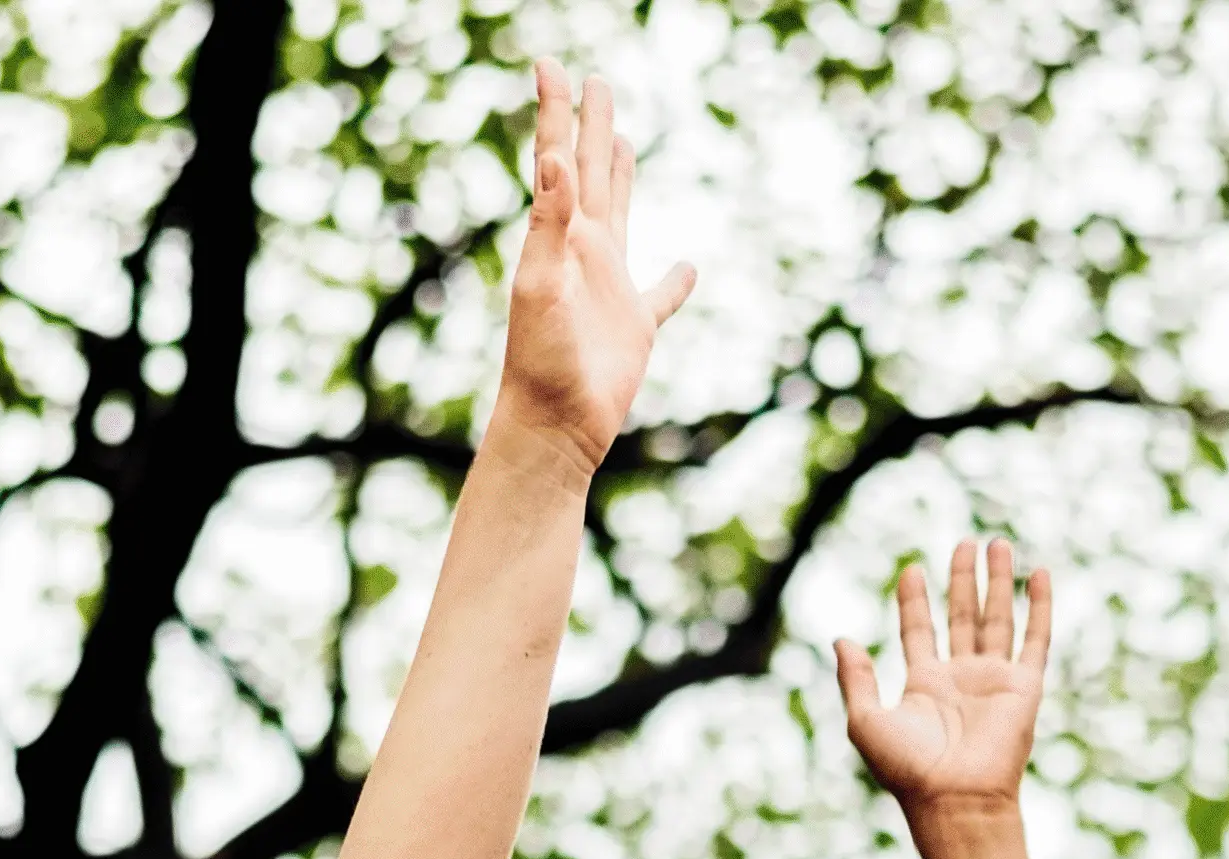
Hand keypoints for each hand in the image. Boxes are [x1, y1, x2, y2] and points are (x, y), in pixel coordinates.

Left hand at [492, 62, 693, 486]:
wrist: (552, 426)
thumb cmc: (540, 362)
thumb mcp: (540, 284)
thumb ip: (548, 222)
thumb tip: (554, 157)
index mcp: (560, 236)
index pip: (557, 158)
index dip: (556, 110)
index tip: (548, 62)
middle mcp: (583, 253)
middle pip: (592, 172)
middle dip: (592, 125)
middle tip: (596, 82)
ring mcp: (609, 288)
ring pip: (620, 214)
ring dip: (620, 177)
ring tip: (622, 141)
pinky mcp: (635, 327)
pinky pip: (662, 296)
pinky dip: (677, 281)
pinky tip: (688, 267)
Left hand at [836, 540, 1050, 818]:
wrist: (954, 796)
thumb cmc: (907, 767)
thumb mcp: (865, 720)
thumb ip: (855, 679)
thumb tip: (840, 639)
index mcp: (922, 686)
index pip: (919, 631)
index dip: (914, 601)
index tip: (911, 570)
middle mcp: (959, 678)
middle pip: (960, 617)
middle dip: (961, 580)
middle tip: (963, 542)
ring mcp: (993, 679)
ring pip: (997, 618)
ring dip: (997, 581)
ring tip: (996, 543)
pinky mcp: (1024, 685)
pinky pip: (1035, 638)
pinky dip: (1039, 606)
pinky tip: (1039, 574)